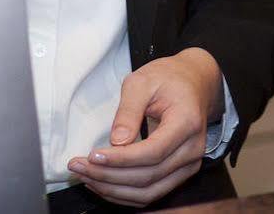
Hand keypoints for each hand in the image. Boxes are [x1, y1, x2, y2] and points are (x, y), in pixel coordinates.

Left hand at [67, 48, 223, 206]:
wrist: (194, 84)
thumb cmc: (168, 79)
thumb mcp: (143, 81)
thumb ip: (128, 110)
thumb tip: (116, 142)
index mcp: (187, 122)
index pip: (152, 152)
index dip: (120, 159)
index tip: (92, 155)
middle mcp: (192, 149)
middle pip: (148, 177)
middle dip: (108, 176)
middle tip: (78, 166)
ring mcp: (188, 165)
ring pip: (148, 193)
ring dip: (113, 189)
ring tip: (85, 176)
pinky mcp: (179, 174)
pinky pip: (150, 194)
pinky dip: (123, 194)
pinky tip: (101, 183)